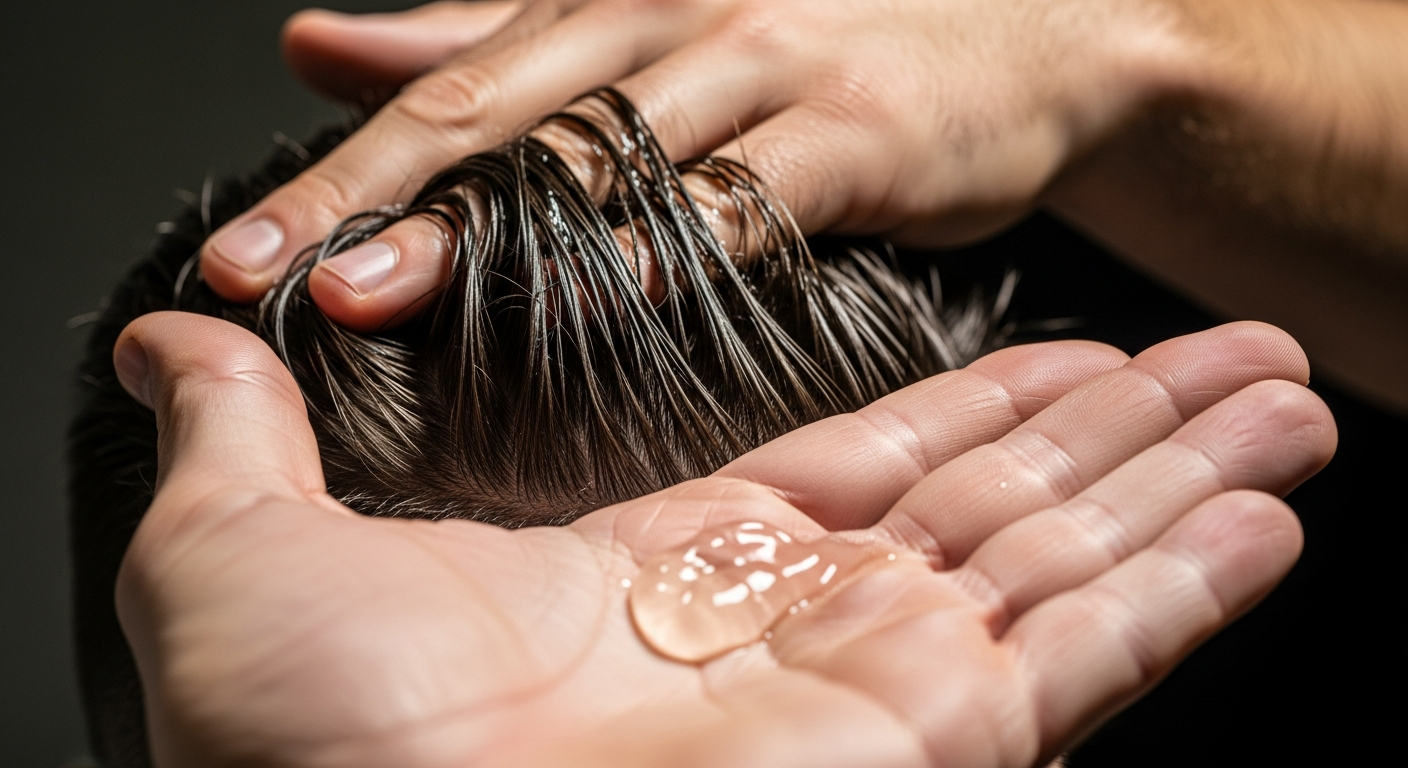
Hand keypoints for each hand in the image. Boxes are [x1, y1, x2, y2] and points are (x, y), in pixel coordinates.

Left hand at [112, 316, 1332, 766]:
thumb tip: (179, 342)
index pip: (875, 466)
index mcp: (683, 581)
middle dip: (1127, 423)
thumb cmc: (304, 752)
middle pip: (1008, 495)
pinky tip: (1272, 507)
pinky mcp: (947, 746)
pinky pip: (1099, 646)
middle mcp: (810, 635)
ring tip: (1285, 398)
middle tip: (1233, 358)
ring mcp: (892, 691)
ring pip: (1074, 550)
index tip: (1069, 350)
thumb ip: (248, 431)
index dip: (980, 400)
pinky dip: (1192, 575)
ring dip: (1185, 471)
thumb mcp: (254, 551)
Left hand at [198, 0, 1188, 330]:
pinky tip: (600, 301)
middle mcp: (671, 19)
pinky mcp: (857, 133)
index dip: (337, 166)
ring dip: (493, 229)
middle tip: (270, 277)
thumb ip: (488, 32)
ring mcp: (767, 68)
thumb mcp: (646, 15)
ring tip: (384, 296)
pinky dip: (671, 249)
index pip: (447, 87)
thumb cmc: (824, 33)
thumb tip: (322, 39)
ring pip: (605, 152)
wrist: (1033, 28)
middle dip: (374, 197)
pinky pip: (747, 199)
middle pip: (498, 116)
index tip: (241, 255)